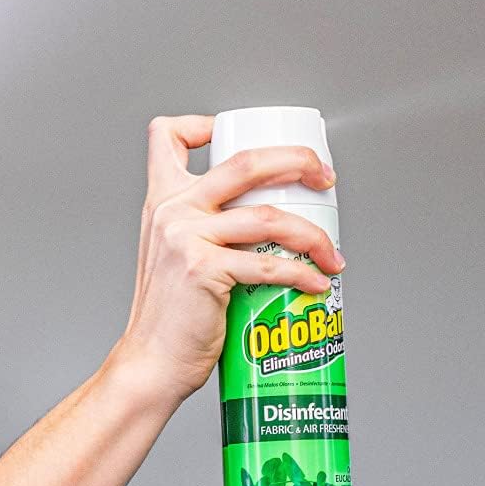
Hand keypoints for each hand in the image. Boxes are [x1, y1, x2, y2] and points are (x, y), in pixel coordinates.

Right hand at [114, 115, 343, 406]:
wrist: (151, 362)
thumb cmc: (173, 317)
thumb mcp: (174, 257)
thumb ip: (204, 232)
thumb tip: (269, 228)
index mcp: (162, 199)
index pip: (170, 135)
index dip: (209, 123)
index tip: (255, 141)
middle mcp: (172, 209)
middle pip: (245, 162)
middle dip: (297, 161)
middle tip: (325, 177)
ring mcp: (186, 237)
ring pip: (269, 217)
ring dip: (313, 236)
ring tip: (333, 256)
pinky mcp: (203, 269)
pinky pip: (269, 265)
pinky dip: (302, 274)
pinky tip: (318, 284)